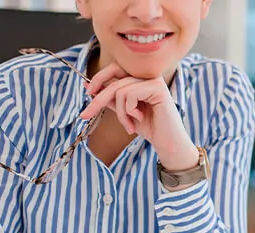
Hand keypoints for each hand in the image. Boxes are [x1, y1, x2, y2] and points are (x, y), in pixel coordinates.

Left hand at [81, 63, 198, 170]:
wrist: (168, 142)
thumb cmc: (149, 127)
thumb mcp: (124, 112)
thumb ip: (111, 99)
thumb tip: (89, 85)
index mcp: (140, 78)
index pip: (114, 69)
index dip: (98, 78)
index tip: (88, 93)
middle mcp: (147, 75)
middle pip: (114, 77)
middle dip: (98, 98)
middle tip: (86, 114)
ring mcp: (154, 80)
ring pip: (120, 90)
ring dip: (120, 112)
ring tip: (129, 125)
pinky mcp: (158, 88)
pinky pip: (130, 95)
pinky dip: (129, 111)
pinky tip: (139, 119)